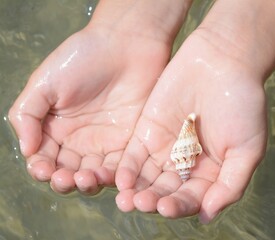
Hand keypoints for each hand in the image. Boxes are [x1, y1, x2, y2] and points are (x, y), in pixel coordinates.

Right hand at [7, 0, 189, 193]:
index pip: (45, 158)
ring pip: (95, 174)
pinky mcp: (130, 142)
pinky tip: (110, 176)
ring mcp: (106, 142)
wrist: (126, 44)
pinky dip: (115, 177)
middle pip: (69, 172)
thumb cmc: (82, 58)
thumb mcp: (44, 82)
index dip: (42, 168)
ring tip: (87, 177)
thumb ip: (27, 115)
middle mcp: (80, 140)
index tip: (44, 169)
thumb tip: (26, 150)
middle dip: (65, 180)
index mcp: (55, 128)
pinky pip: (121, 167)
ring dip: (88, 183)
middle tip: (67, 177)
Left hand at [115, 31, 266, 222]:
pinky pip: (134, 155)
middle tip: (141, 205)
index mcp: (210, 173)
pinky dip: (128, 168)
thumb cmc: (243, 105)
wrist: (223, 61)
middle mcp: (186, 164)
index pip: (191, 198)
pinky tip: (122, 179)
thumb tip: (206, 216)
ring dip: (136, 190)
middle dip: (153, 200)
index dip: (180, 206)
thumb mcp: (247, 149)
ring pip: (147, 177)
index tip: (168, 208)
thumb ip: (230, 185)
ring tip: (126, 200)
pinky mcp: (148, 130)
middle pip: (166, 191)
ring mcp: (165, 148)